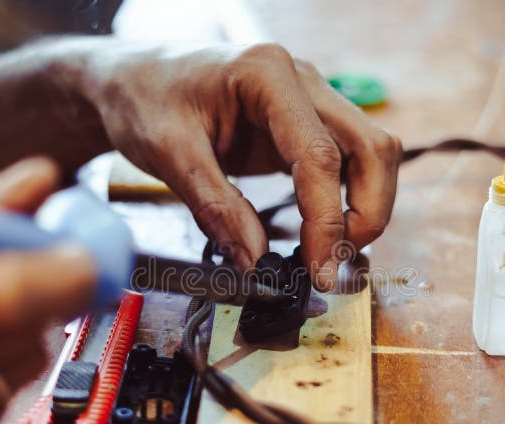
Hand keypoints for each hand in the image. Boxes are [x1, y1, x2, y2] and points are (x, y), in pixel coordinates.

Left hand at [74, 42, 400, 289]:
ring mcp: (309, 99)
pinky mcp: (304, 123)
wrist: (132, 77)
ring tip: (331, 253)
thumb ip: (216, 207)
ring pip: (370, 153)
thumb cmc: (144, 99)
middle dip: (368, 213)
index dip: (327, 219)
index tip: (318, 268)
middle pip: (371, 147)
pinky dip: (346, 198)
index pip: (320, 154)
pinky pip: (347, 160)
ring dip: (365, 207)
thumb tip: (255, 261)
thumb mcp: (168, 154)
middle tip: (336, 264)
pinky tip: (324, 231)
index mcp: (267, 74)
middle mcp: (301, 81)